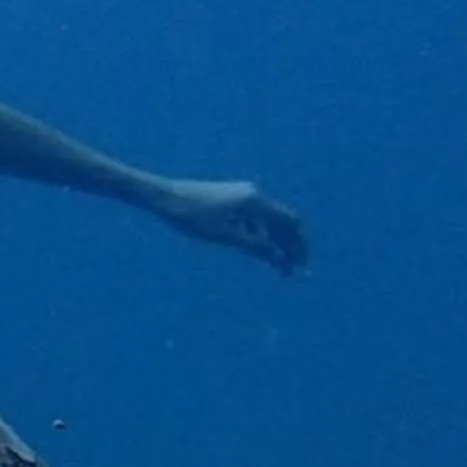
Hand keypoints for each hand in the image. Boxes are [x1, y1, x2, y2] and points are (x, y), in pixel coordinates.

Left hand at [153, 179, 309, 275]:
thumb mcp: (224, 235)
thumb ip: (254, 246)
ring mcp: (242, 196)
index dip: (300, 244)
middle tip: (291, 271)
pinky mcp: (232, 200)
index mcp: (254, 201)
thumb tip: (280, 259)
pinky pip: (254, 219)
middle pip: (282, 222)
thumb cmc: (191, 216)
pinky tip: (257, 250)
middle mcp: (253, 195)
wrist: (164, 196)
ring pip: (268, 222)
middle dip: (290, 246)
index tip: (301, 266)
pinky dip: (260, 235)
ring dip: (275, 243)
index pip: (290, 222)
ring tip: (276, 266)